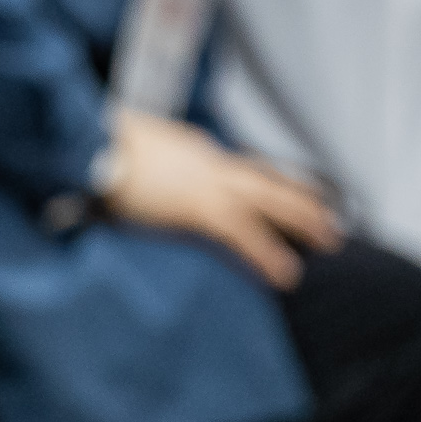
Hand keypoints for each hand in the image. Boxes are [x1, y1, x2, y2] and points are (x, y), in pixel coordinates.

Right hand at [99, 109, 341, 287]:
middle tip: (329, 214)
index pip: (234, 168)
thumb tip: (117, 177)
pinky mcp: (200, 208)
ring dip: (303, 219)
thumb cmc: (97, 150)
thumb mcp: (122, 152)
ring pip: (269, 200)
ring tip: (330, 239)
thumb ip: (134, 166)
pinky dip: (267, 254)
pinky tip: (285, 275)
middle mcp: (206, 161)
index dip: (261, 181)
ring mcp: (207, 182)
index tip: (277, 190)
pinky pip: (245, 235)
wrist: (90, 146)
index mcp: (188, 149)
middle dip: (299, 195)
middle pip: (264, 177)